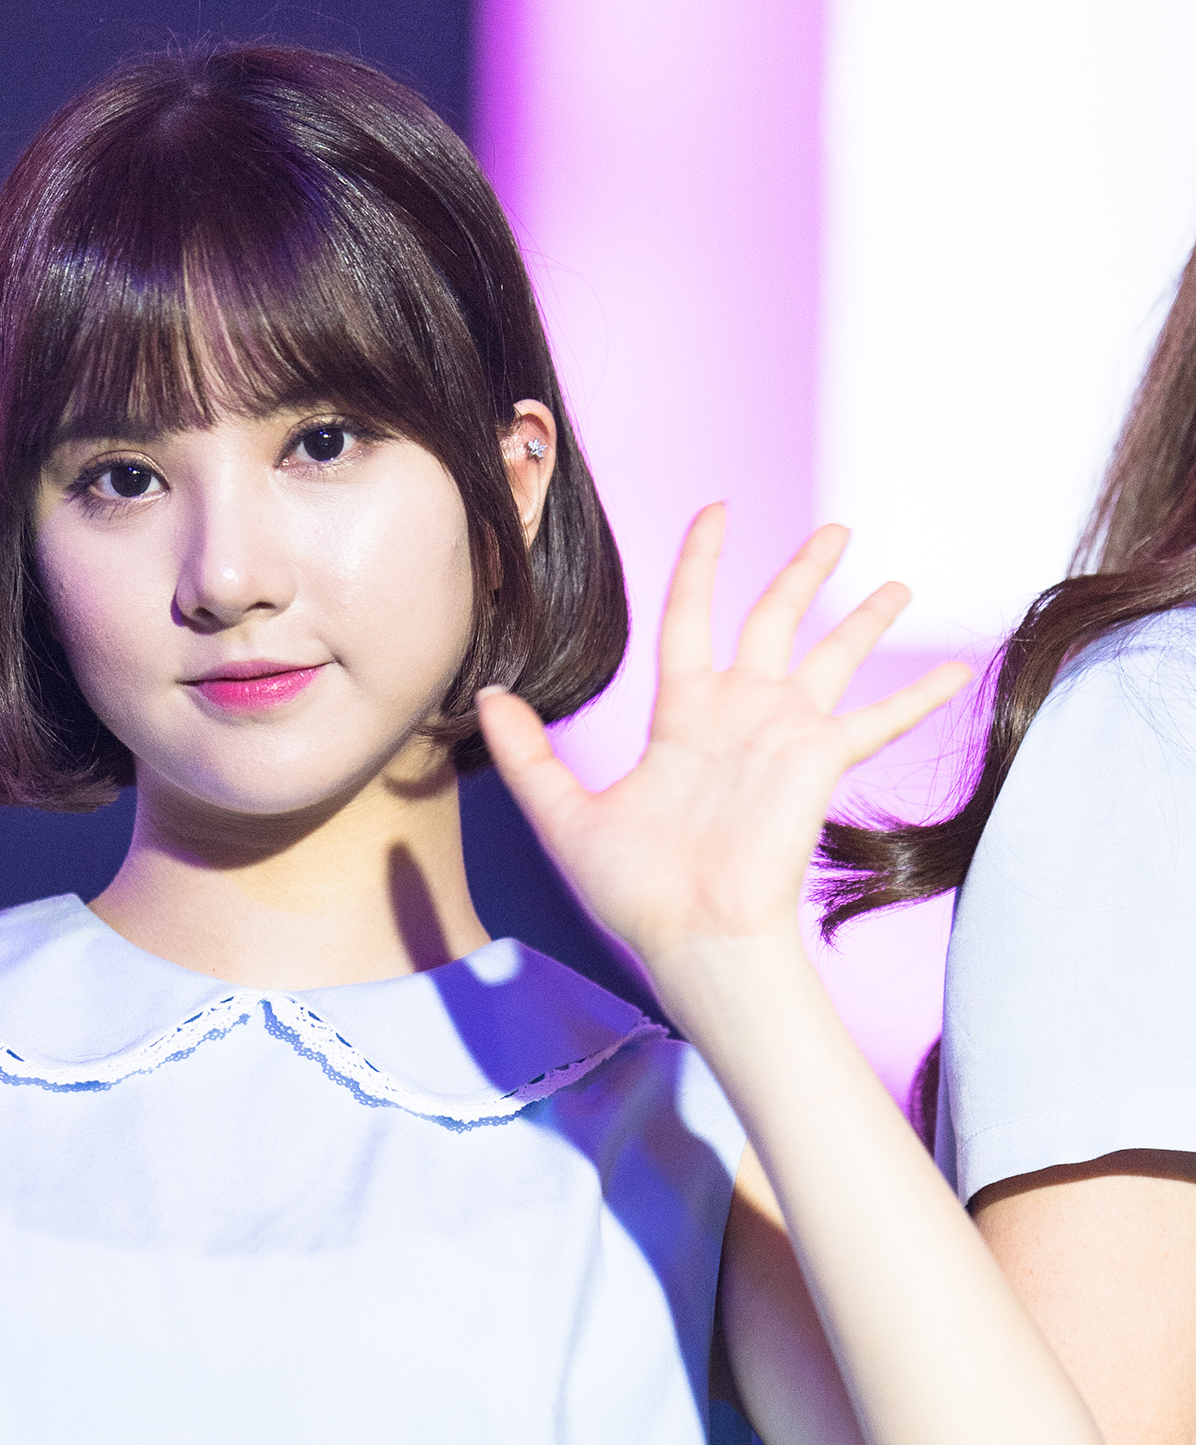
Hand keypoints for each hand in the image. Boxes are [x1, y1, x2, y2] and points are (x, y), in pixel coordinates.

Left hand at [475, 511, 968, 1008]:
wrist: (694, 934)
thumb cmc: (635, 890)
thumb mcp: (563, 815)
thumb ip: (529, 754)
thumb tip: (485, 696)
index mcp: (684, 715)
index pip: (693, 615)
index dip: (703, 561)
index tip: (718, 510)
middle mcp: (741, 713)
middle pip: (776, 618)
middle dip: (804, 572)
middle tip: (835, 532)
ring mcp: (787, 734)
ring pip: (835, 653)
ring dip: (868, 617)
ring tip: (899, 582)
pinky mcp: (823, 759)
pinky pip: (880, 717)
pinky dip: (920, 695)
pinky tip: (960, 669)